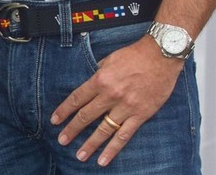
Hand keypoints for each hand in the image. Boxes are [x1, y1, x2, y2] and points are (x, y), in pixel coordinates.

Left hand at [50, 35, 183, 165]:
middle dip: (72, 129)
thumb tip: (91, 83)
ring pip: (103, 130)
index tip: (55, 120)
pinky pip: (124, 135)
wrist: (161, 56)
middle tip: (61, 140)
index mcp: (100, 79)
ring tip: (79, 156)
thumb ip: (98, 73)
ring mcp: (126, 107)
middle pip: (86, 116)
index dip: (64, 110)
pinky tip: (104, 159)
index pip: (77, 98)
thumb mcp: (109, 59)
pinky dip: (113, 149)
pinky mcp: (141, 115)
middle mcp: (110, 95)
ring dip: (90, 144)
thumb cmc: (134, 55)